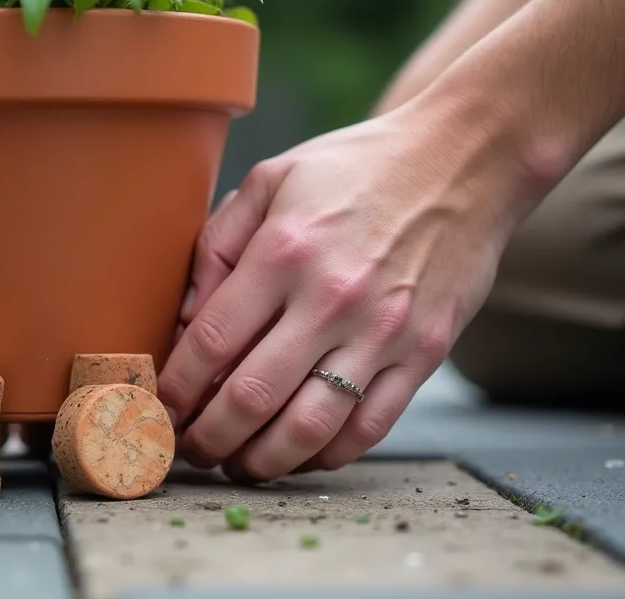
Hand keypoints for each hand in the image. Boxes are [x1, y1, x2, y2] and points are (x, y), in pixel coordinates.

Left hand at [158, 108, 526, 481]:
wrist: (465, 159)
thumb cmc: (356, 170)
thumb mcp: (271, 181)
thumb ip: (217, 246)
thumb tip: (181, 317)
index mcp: (284, 251)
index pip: (211, 341)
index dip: (176, 387)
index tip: (160, 405)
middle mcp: (332, 297)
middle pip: (252, 397)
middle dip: (208, 436)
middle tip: (190, 448)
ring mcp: (383, 331)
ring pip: (309, 427)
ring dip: (262, 460)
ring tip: (238, 464)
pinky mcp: (425, 353)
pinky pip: (370, 427)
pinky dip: (327, 455)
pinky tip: (300, 455)